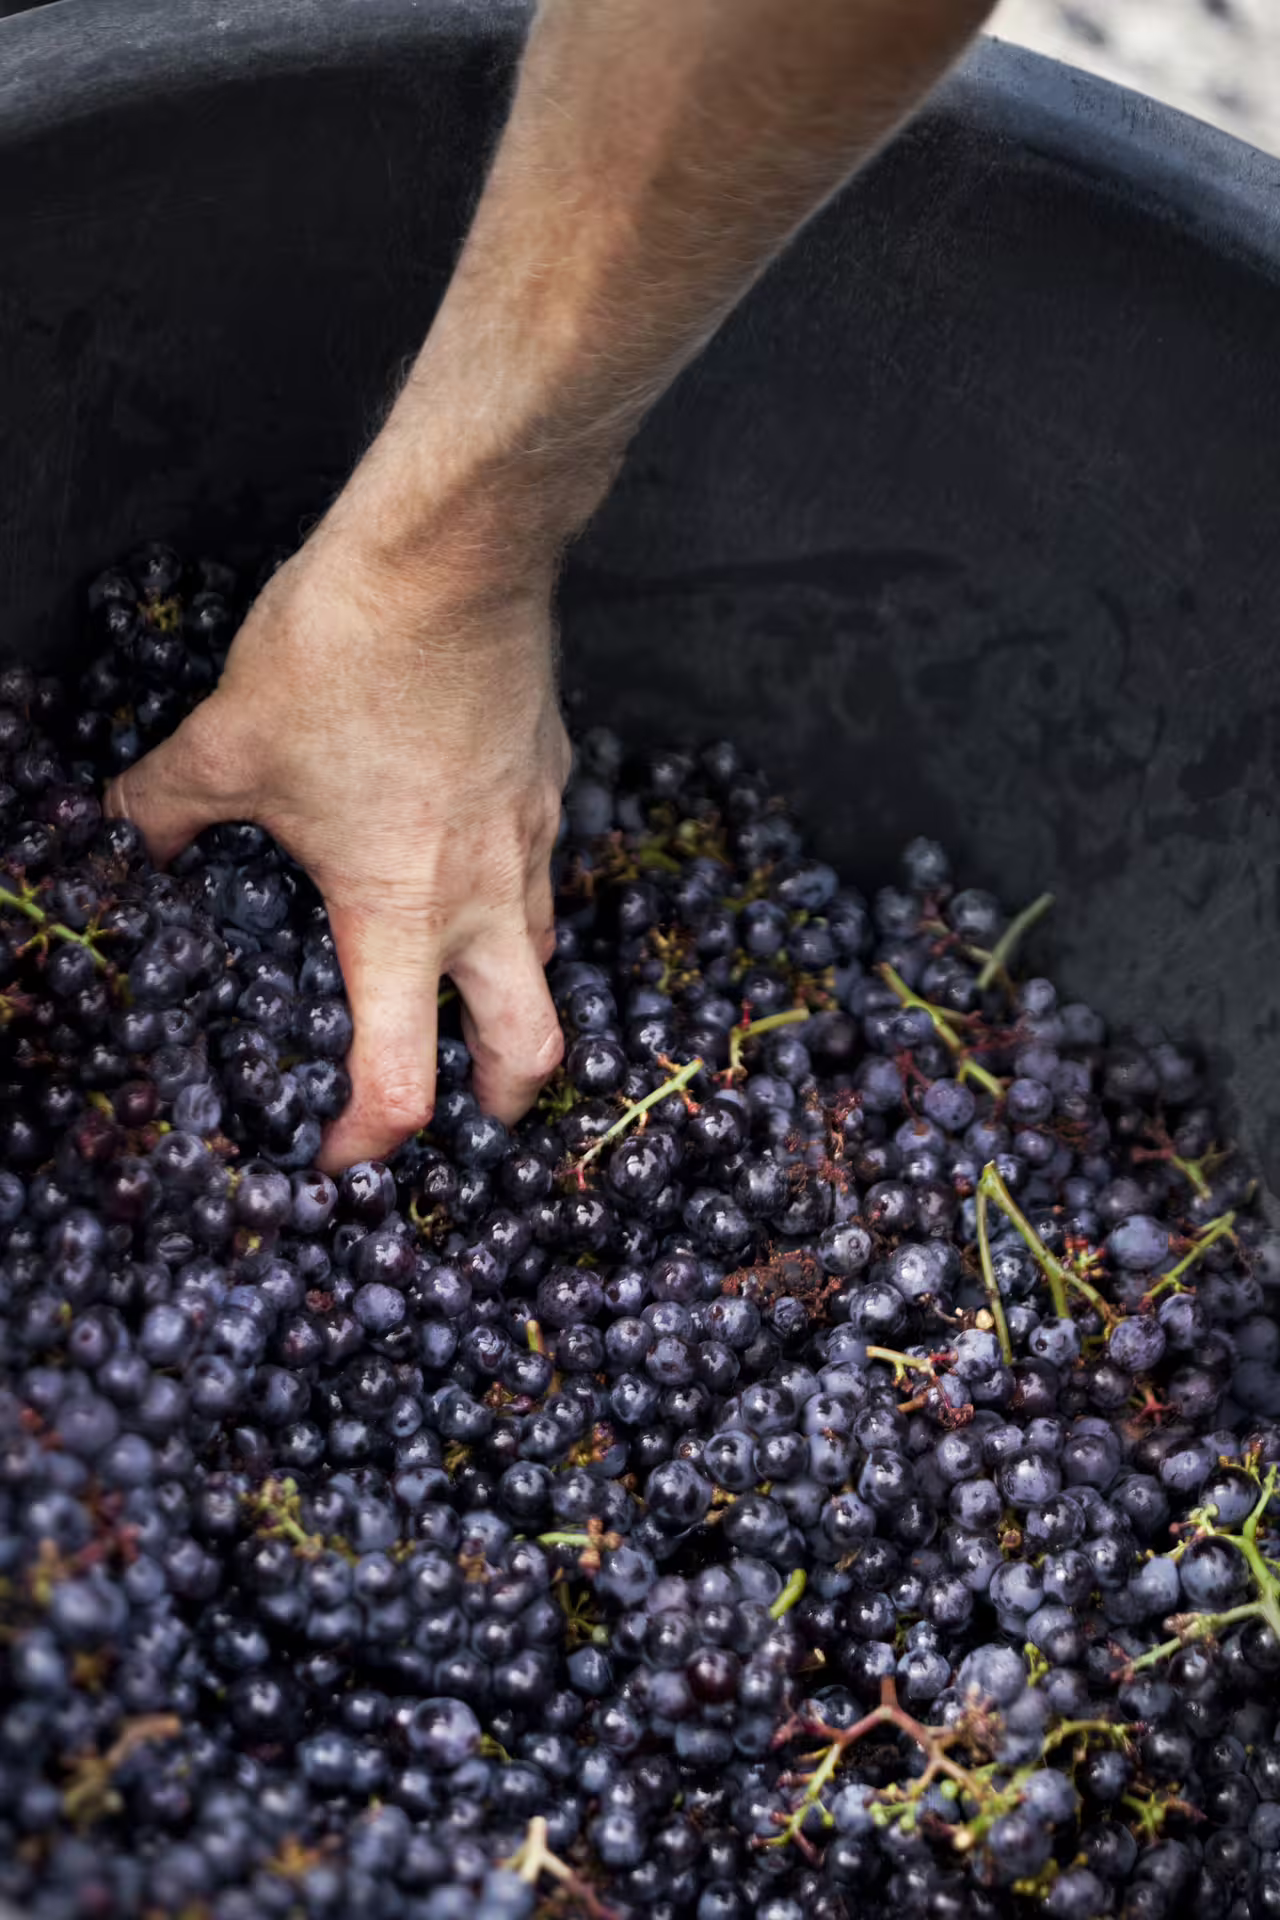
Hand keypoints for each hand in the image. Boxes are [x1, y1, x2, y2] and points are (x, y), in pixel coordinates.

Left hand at [106, 496, 570, 1171]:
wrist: (451, 558)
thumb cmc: (342, 656)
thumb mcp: (227, 741)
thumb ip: (165, 807)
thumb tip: (126, 834)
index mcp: (399, 913)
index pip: (402, 1078)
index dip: (369, 1137)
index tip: (340, 1150)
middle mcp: (483, 897)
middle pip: (530, 1047)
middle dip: (501, 1098)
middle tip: (468, 1108)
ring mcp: (533, 840)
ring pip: (545, 953)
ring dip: (510, 992)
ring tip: (462, 981)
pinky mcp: (553, 784)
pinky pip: (545, 865)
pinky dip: (514, 891)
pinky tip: (467, 848)